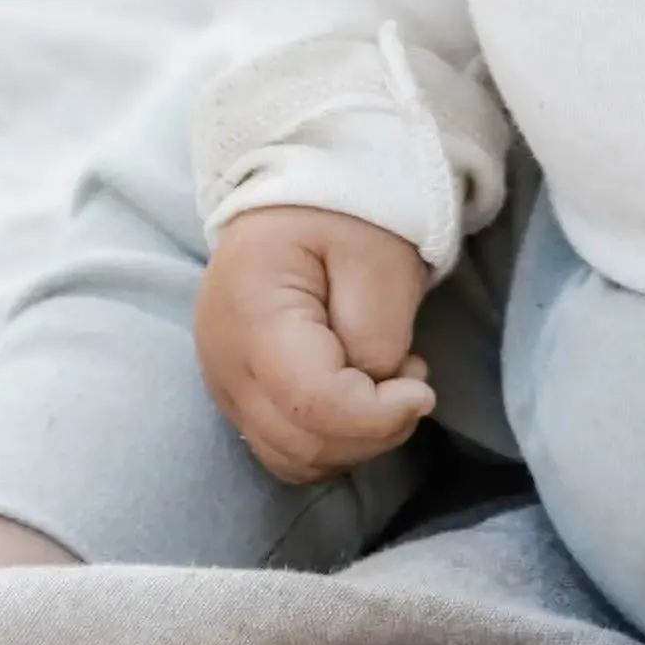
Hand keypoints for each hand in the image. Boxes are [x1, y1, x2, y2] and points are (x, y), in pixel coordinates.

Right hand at [194, 204, 435, 482]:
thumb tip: (380, 399)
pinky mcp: (236, 390)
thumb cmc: (344, 209)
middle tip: (410, 378)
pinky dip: (329, 439)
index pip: (312, 404)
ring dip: (353, 439)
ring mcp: (222, 380)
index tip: (423, 388)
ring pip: (291, 457)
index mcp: (252, 313)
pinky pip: (282, 446)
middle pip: (300, 442)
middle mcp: (222, 359)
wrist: (298, 186)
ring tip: (386, 379)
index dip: (377, 416)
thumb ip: (378, 335)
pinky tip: (357, 392)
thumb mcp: (379, 256)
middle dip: (371, 430)